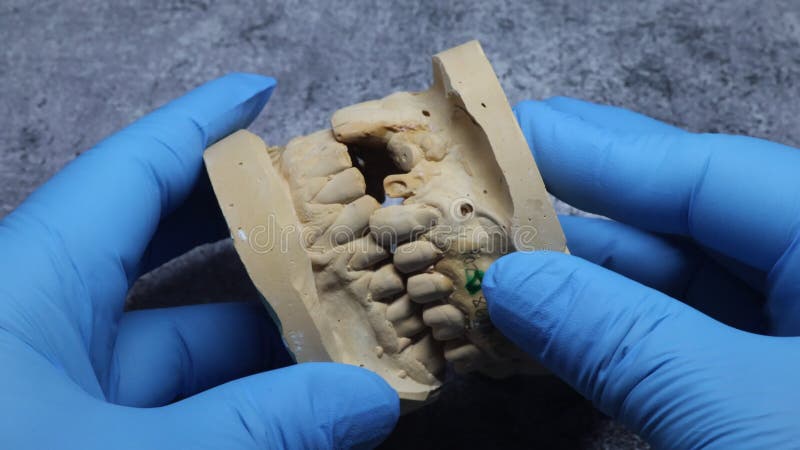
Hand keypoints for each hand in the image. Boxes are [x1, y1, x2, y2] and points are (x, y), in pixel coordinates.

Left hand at [0, 74, 397, 448]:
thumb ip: (256, 433)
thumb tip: (369, 402)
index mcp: (26, 288)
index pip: (131, 173)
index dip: (200, 125)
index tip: (262, 92)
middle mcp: (34, 324)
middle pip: (158, 248)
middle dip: (244, 232)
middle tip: (325, 220)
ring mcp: (50, 390)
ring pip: (166, 342)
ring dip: (251, 339)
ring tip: (337, 332)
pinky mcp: (65, 435)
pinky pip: (157, 403)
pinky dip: (223, 403)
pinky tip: (289, 413)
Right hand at [484, 97, 799, 447]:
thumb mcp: (744, 417)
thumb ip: (622, 338)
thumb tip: (510, 281)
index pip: (706, 171)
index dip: (597, 147)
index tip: (507, 129)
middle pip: (686, 222)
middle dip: (580, 214)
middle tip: (486, 195)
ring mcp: (797, 343)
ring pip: (677, 288)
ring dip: (584, 283)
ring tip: (498, 266)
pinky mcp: (770, 394)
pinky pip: (683, 343)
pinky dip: (615, 338)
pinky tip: (551, 327)